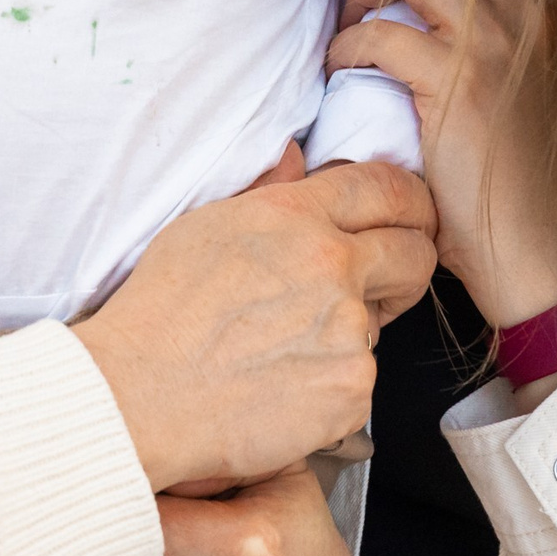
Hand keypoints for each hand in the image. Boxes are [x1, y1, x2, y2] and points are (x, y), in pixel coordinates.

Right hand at [72, 163, 435, 492]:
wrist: (140, 395)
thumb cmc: (159, 314)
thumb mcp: (205, 225)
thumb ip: (268, 192)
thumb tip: (298, 160)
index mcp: (295, 217)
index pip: (388, 187)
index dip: (410, 200)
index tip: (412, 213)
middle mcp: (331, 266)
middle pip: (416, 252)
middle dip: (405, 263)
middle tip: (378, 282)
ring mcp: (347, 330)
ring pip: (381, 323)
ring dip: (352, 331)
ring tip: (288, 346)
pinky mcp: (352, 388)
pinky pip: (360, 378)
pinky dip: (333, 383)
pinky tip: (284, 384)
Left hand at [327, 0, 556, 328]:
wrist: (539, 253)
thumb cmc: (526, 183)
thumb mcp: (532, 92)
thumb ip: (503, 39)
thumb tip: (435, 5)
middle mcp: (534, 16)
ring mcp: (497, 46)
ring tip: (354, 25)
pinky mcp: (457, 84)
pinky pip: (380, 35)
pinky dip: (348, 45)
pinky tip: (342, 69)